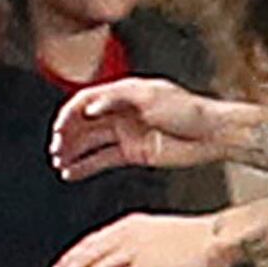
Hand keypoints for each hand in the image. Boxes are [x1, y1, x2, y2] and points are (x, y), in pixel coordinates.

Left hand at [50, 210, 240, 266]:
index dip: (71, 257)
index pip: (90, 241)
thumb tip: (129, 262)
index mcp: (130, 224)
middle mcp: (127, 234)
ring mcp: (135, 250)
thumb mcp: (162, 234)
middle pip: (85, 256)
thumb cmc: (199, 239)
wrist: (219, 237)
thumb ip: (142, 244)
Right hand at [52, 75, 228, 177]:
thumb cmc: (188, 110)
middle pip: (85, 122)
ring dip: (73, 152)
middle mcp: (122, 112)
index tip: (58, 130)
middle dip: (67, 135)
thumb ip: (118, 99)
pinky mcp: (133, 152)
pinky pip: (103, 159)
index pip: (87, 100)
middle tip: (55, 149)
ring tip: (59, 163)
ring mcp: (127, 133)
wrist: (212, 135)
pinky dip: (87, 166)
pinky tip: (72, 173)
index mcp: (124, 93)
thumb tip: (90, 108)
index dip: (69, 114)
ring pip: (91, 142)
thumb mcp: (151, 96)